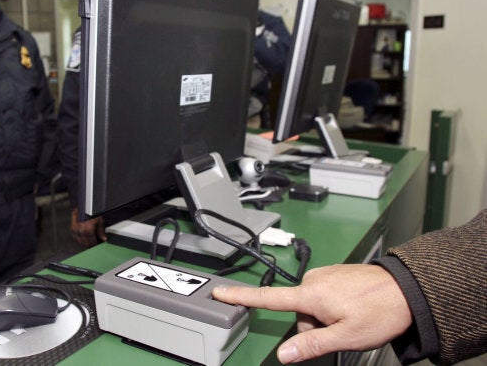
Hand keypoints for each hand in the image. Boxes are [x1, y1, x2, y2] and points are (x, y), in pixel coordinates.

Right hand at [70, 207, 105, 247]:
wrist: (84, 204)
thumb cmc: (92, 210)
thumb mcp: (99, 220)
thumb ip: (101, 231)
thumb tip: (103, 239)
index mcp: (88, 230)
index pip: (92, 242)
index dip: (96, 245)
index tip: (98, 245)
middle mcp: (80, 231)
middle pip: (85, 243)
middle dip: (90, 245)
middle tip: (95, 245)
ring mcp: (75, 229)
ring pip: (80, 241)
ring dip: (84, 243)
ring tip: (89, 243)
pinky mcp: (72, 227)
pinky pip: (75, 237)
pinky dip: (79, 239)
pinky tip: (82, 239)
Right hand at [212, 264, 411, 363]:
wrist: (407, 289)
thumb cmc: (380, 312)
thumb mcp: (345, 336)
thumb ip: (311, 344)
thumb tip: (283, 354)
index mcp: (311, 294)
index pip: (268, 298)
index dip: (241, 297)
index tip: (219, 292)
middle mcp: (313, 280)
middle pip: (297, 311)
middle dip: (313, 324)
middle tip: (342, 327)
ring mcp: (325, 275)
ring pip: (312, 304)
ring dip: (325, 315)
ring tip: (352, 316)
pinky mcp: (334, 273)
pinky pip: (323, 294)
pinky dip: (333, 304)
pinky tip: (353, 306)